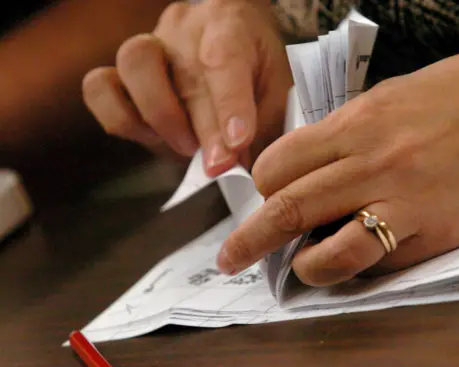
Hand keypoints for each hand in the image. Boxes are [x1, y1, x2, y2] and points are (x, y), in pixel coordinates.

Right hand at [82, 0, 291, 175]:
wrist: (226, 45)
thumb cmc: (254, 69)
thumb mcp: (277, 90)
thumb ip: (266, 125)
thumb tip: (245, 166)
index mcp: (229, 24)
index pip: (225, 59)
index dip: (230, 105)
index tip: (238, 142)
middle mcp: (184, 29)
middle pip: (184, 76)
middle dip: (203, 129)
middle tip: (219, 165)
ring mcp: (148, 45)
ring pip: (135, 68)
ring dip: (160, 118)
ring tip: (187, 146)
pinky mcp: (120, 71)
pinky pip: (99, 88)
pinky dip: (122, 119)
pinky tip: (153, 136)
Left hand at [214, 41, 458, 284]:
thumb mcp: (396, 96)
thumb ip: (350, 132)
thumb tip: (316, 165)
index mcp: (357, 120)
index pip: (280, 161)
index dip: (262, 185)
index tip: (262, 198)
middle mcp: (370, 159)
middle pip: (286, 205)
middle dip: (249, 239)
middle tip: (231, 259)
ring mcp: (403, 198)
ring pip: (323, 246)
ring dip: (299, 265)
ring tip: (293, 270)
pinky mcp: (436, 230)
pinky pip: (377, 261)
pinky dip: (352, 270)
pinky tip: (350, 266)